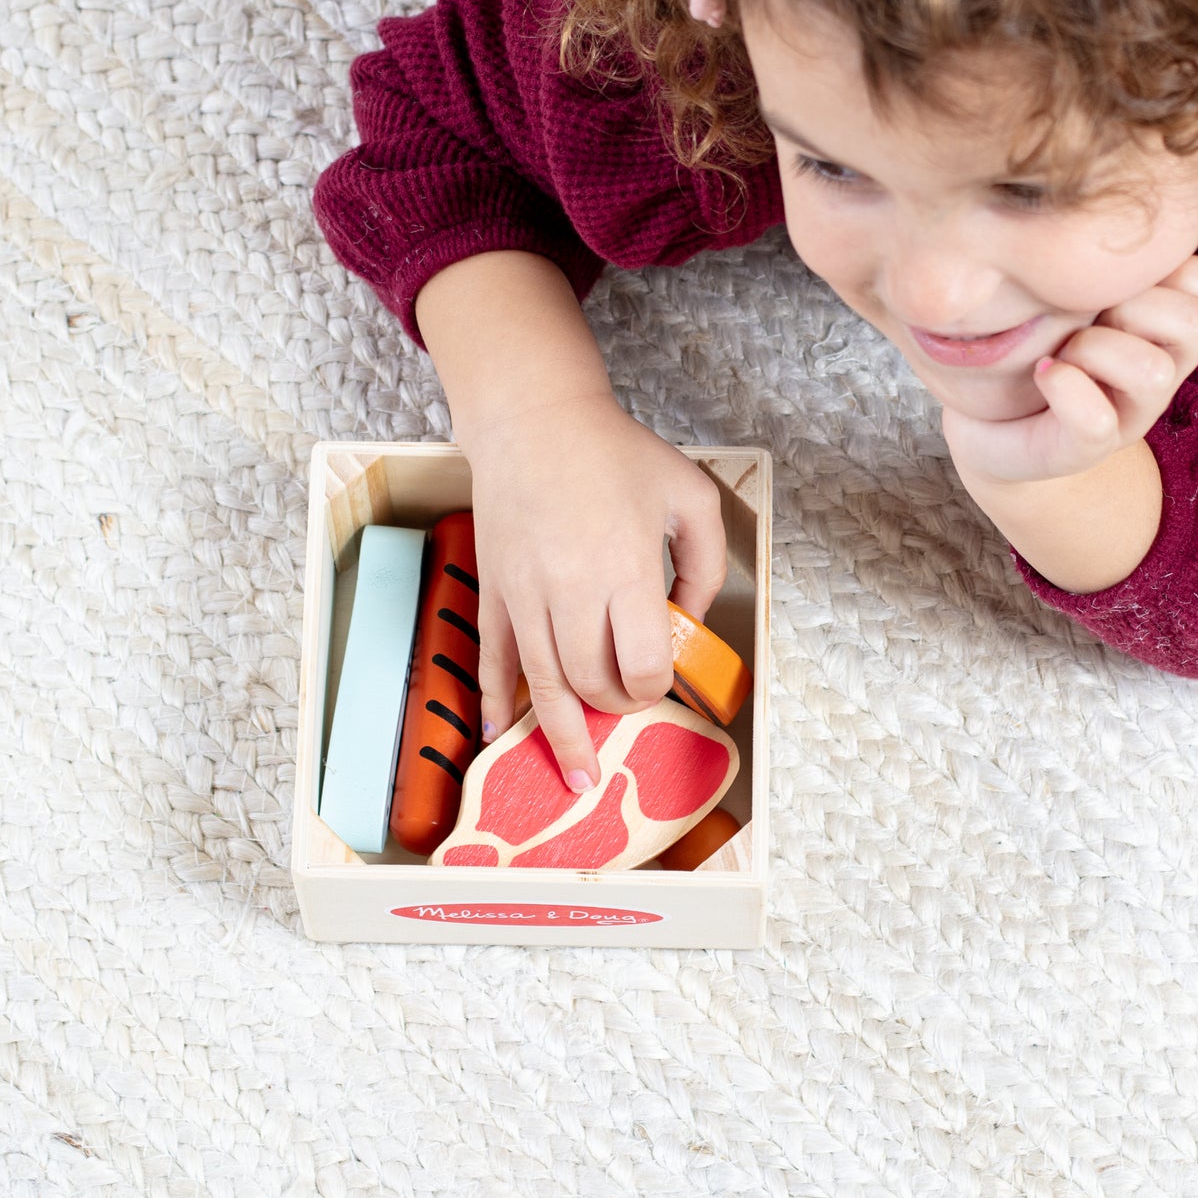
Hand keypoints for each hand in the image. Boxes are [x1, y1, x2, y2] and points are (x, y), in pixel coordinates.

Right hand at [464, 395, 727, 790]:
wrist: (535, 419)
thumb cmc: (616, 453)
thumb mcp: (689, 494)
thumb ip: (704, 565)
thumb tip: (691, 622)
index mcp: (624, 569)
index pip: (640, 665)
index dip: (653, 689)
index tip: (658, 684)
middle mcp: (570, 591)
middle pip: (591, 683)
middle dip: (613, 710)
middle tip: (626, 710)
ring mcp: (525, 594)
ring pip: (542, 685)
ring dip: (560, 735)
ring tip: (573, 778)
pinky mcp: (495, 589)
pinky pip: (493, 658)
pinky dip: (497, 701)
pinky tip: (501, 733)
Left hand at [941, 255, 1197, 483]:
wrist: (986, 420)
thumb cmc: (1034, 334)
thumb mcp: (1075, 282)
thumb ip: (1104, 247)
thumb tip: (1112, 181)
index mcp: (1169, 323)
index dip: (1194, 275)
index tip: (1130, 275)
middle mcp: (1162, 367)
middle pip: (1194, 323)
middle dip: (1134, 305)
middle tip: (1085, 313)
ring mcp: (1130, 414)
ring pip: (1152, 372)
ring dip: (1095, 350)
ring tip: (1059, 352)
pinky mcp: (1085, 449)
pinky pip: (1097, 421)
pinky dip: (1065, 389)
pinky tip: (1043, 373)